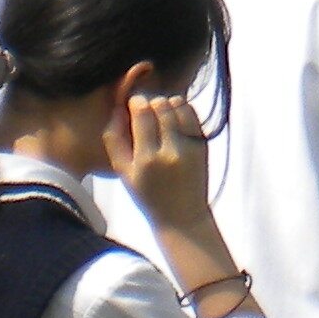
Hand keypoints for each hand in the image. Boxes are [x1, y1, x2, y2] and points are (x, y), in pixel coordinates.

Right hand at [108, 90, 214, 234]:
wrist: (182, 216)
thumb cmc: (148, 195)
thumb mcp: (123, 173)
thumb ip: (115, 140)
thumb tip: (118, 110)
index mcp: (146, 160)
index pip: (142, 114)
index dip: (137, 102)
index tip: (134, 102)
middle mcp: (170, 152)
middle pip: (161, 106)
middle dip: (152, 101)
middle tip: (147, 106)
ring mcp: (190, 148)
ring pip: (179, 106)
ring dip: (167, 102)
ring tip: (160, 110)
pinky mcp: (202, 146)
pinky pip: (192, 114)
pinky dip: (183, 108)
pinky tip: (174, 114)